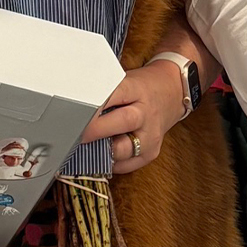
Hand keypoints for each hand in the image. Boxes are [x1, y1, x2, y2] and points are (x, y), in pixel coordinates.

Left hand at [79, 60, 185, 174]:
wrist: (172, 94)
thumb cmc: (141, 88)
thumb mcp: (125, 81)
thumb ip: (104, 94)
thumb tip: (74, 108)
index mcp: (137, 89)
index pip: (115, 95)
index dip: (95, 105)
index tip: (75, 112)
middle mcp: (146, 113)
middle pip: (124, 121)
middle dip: (97, 129)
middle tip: (77, 134)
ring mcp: (151, 135)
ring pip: (125, 149)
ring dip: (102, 150)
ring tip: (88, 148)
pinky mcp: (151, 152)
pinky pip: (127, 165)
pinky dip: (111, 163)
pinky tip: (102, 156)